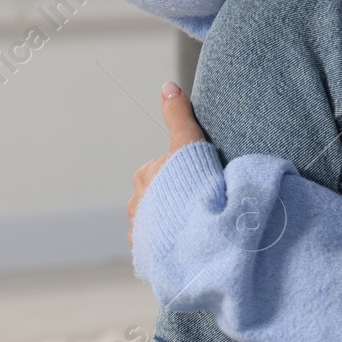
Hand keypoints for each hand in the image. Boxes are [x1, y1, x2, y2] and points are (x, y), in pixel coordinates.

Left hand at [129, 81, 207, 247]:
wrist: (193, 236)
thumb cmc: (191, 190)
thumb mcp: (189, 146)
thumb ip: (179, 117)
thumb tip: (168, 86)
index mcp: (144, 177)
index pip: (169, 170)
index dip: (191, 175)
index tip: (205, 183)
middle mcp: (135, 204)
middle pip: (163, 196)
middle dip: (180, 200)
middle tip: (204, 203)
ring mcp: (140, 232)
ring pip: (161, 222)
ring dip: (176, 224)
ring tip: (199, 226)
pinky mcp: (147, 255)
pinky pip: (161, 246)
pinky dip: (172, 245)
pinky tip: (188, 245)